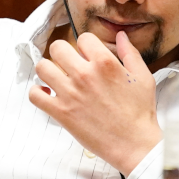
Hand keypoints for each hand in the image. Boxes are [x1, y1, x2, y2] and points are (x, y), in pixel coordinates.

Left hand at [29, 31, 161, 174]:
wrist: (133, 142)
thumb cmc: (140, 111)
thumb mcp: (143, 77)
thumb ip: (130, 53)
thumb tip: (120, 36)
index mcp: (105, 63)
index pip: (83, 38)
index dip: (87, 44)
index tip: (89, 53)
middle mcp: (84, 75)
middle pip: (57, 48)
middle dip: (64, 52)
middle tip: (70, 62)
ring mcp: (69, 93)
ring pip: (42, 68)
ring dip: (49, 69)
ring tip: (58, 76)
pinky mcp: (60, 112)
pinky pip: (34, 95)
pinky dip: (37, 92)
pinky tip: (48, 92)